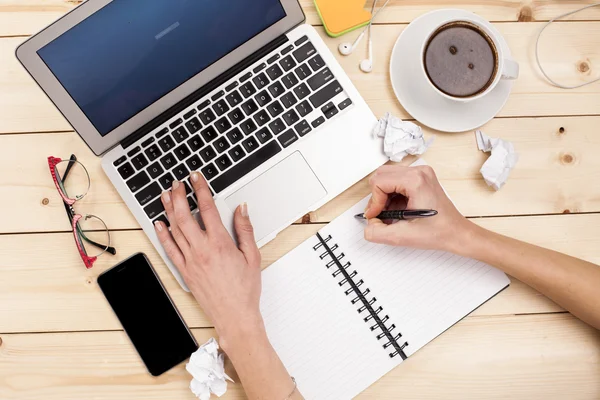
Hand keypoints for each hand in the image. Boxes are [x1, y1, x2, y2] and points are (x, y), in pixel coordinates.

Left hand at [153, 172, 263, 348]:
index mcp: (220, 244)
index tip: (196, 178)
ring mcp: (191, 261)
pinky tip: (159, 224)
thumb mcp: (252, 256)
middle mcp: (202, 250)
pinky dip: (163, 235)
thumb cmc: (245, 289)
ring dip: (169, 210)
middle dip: (180, 196)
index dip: (200, 190)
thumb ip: (245, 230)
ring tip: (166, 195)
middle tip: (177, 183)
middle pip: (186, 216)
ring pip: (175, 230)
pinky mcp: (185, 272)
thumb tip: (241, 209)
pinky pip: (170, 250)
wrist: (235, 316)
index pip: (207, 209)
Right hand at [363, 165, 471, 252]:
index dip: (373, 202)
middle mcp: (419, 172)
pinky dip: (391, 195)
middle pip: (381, 175)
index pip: (379, 182)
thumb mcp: (402, 237)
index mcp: (416, 181)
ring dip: (383, 196)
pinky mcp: (420, 178)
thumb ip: (377, 232)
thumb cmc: (439, 232)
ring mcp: (421, 173)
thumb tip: (368, 224)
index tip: (376, 216)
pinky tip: (397, 210)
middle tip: (380, 215)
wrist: (456, 233)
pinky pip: (395, 180)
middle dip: (377, 197)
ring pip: (387, 177)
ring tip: (390, 214)